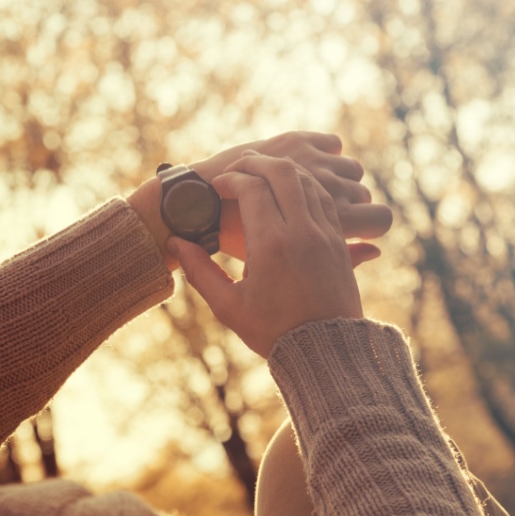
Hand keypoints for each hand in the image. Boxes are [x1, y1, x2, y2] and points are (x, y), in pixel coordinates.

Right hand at [168, 152, 362, 357]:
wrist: (326, 352)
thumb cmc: (272, 332)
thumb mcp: (227, 306)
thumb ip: (199, 271)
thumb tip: (174, 243)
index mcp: (271, 245)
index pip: (252, 187)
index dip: (231, 179)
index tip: (216, 187)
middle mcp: (302, 232)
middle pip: (282, 172)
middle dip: (256, 163)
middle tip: (236, 169)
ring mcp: (326, 234)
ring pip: (307, 180)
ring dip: (281, 170)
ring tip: (260, 176)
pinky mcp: (340, 241)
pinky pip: (324, 198)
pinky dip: (304, 186)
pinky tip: (287, 194)